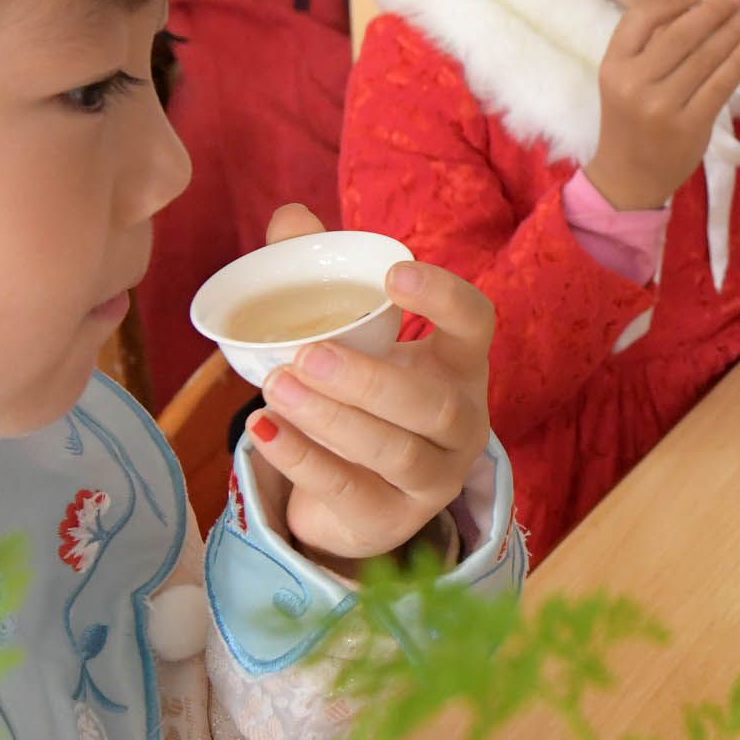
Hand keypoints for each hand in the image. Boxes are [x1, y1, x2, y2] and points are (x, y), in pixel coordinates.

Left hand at [242, 204, 496, 562]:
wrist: (356, 495)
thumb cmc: (362, 397)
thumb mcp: (351, 338)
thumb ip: (322, 277)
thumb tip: (289, 219)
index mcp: (458, 365)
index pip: (476, 323)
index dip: (444, 297)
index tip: (393, 273)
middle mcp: (461, 422)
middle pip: (434, 404)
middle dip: (370, 380)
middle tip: (307, 353)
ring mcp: (434, 478)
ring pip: (398, 453)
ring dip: (334, 420)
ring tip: (277, 389)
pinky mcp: (392, 520)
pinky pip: (351, 491)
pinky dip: (303, 461)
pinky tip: (263, 430)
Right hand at [586, 0, 739, 212]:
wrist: (630, 175)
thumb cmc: (631, 120)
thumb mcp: (624, 79)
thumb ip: (648, 43)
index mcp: (613, 66)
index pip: (639, 18)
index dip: (671, 1)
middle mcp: (633, 83)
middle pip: (680, 34)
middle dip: (713, 10)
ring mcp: (662, 106)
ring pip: (704, 57)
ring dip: (733, 30)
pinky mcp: (689, 125)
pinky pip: (720, 85)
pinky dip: (739, 60)